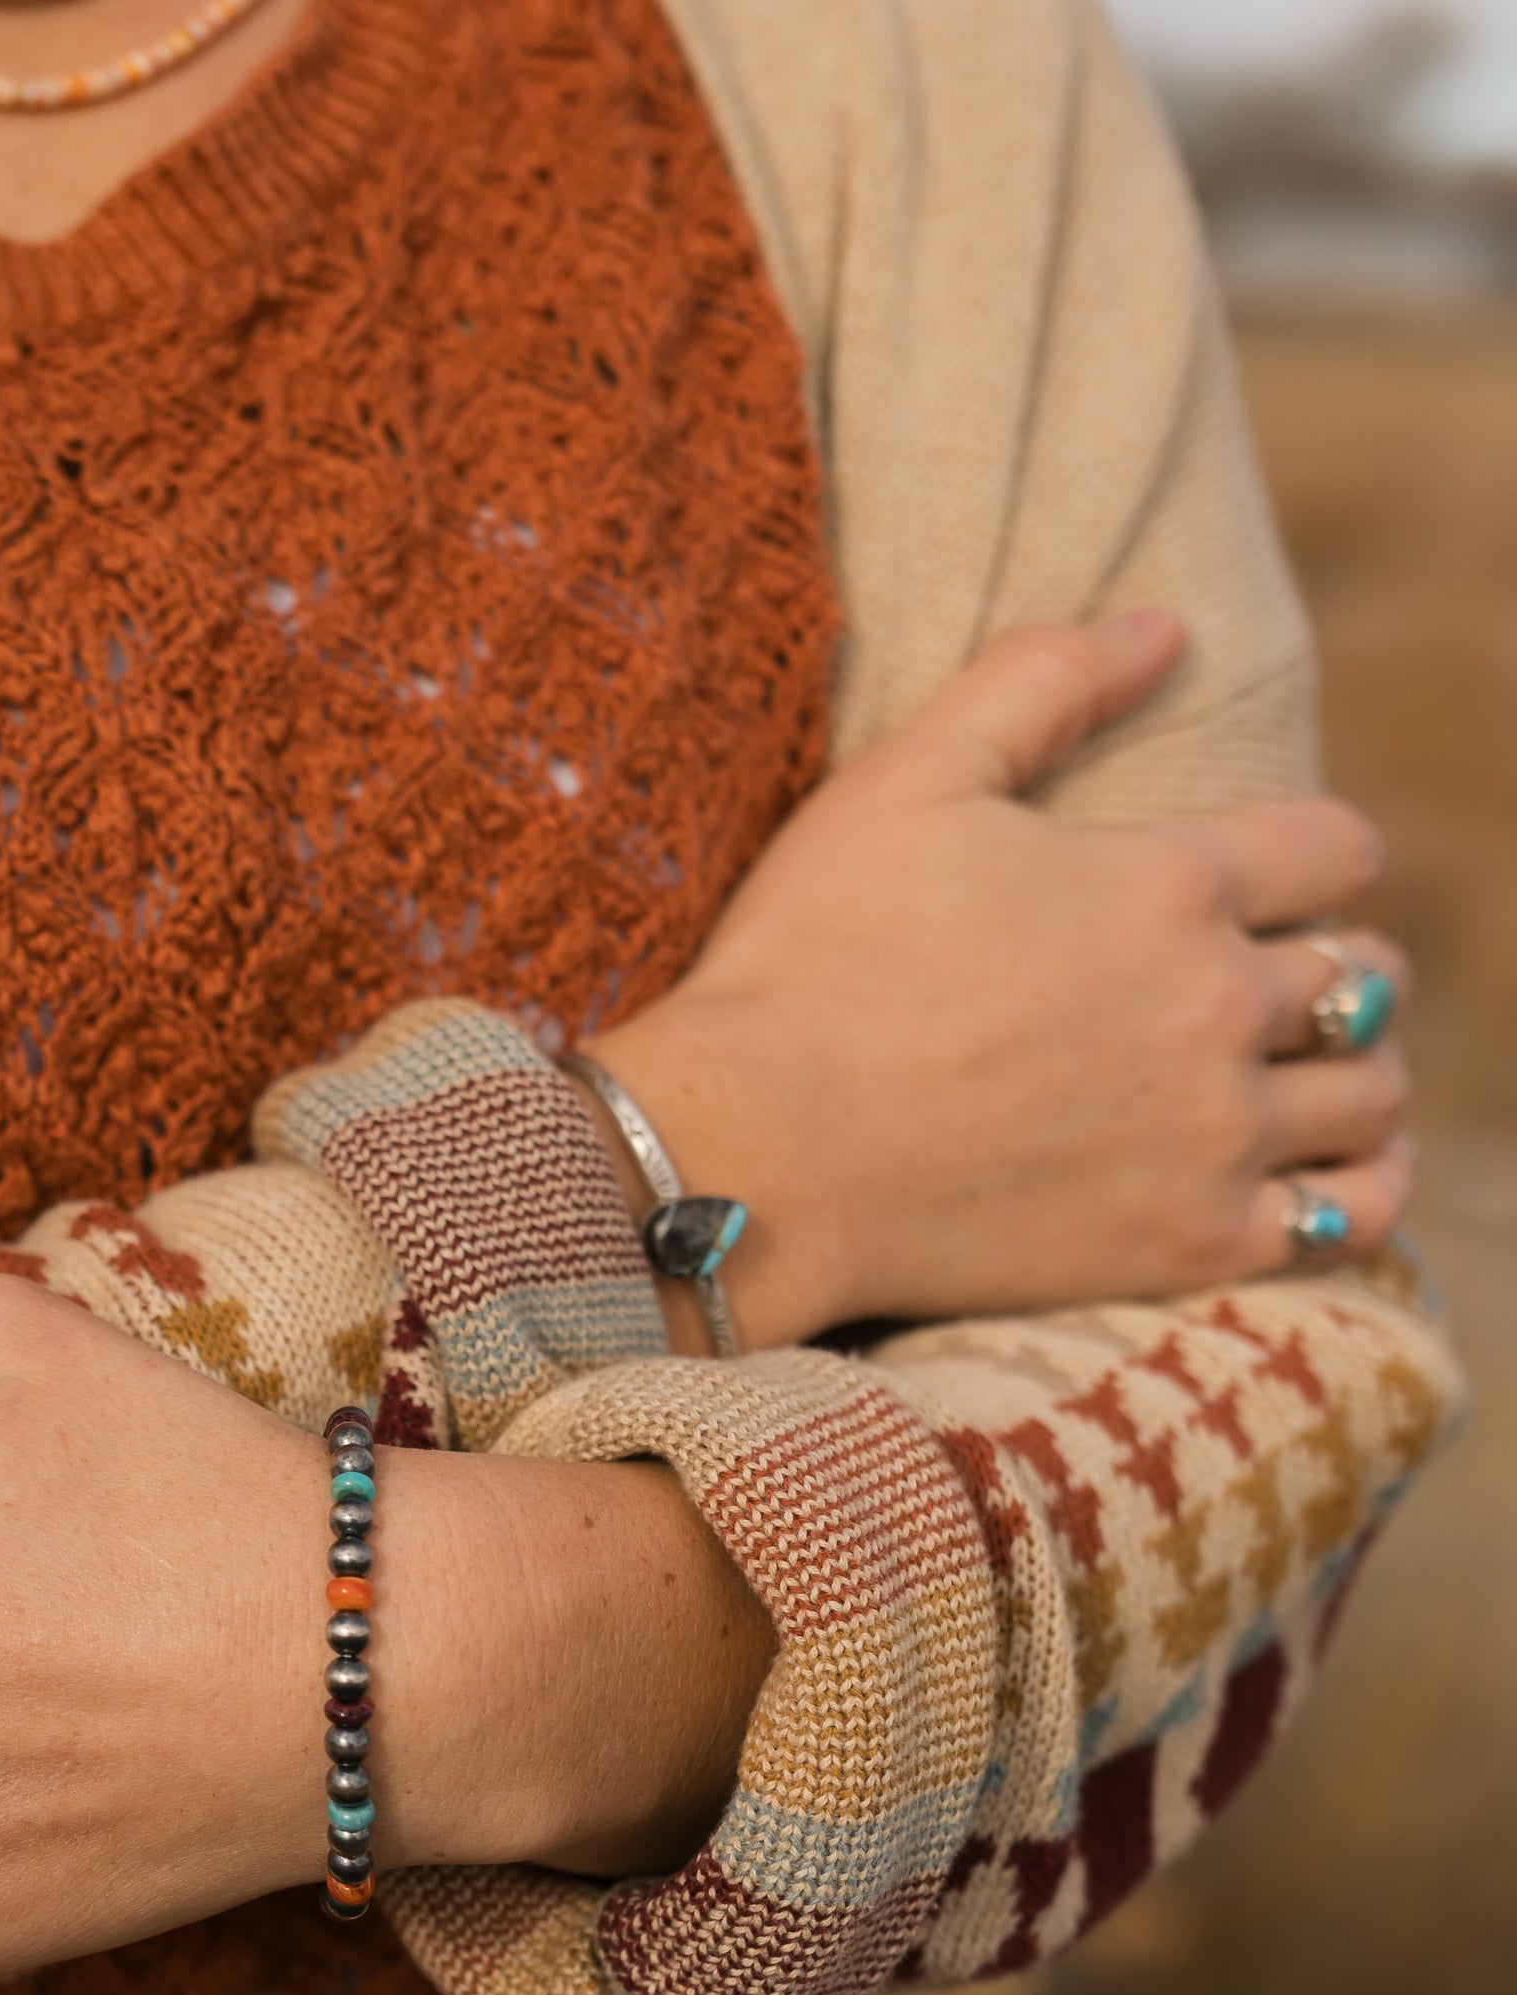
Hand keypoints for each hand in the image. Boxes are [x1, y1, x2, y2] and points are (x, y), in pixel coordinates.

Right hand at [584, 610, 1413, 1344]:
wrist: (754, 1149)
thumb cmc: (808, 957)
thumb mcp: (901, 782)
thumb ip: (1037, 686)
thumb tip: (1161, 624)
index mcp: (1165, 882)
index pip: (1334, 848)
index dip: (1313, 857)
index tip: (1268, 881)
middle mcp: (1216, 1001)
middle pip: (1365, 970)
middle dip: (1331, 963)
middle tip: (1268, 985)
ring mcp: (1213, 1130)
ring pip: (1371, 1092)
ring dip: (1351, 1076)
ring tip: (1303, 1083)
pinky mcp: (1191, 1239)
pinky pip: (1347, 1218)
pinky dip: (1357, 1189)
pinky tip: (1319, 1176)